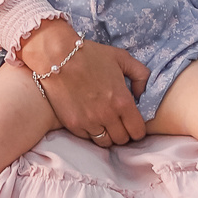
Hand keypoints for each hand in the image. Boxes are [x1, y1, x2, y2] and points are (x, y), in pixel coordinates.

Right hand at [21, 20, 147, 147]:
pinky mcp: (73, 124)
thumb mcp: (121, 57)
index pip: (138, 131)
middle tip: (119, 123)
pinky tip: (89, 120)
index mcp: (122, 101)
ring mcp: (89, 122)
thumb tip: (141, 94)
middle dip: (124, 133)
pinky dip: (90, 132)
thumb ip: (141, 75)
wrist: (57, 56)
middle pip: (122, 140)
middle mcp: (107, 116)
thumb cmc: (90, 55)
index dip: (138, 129)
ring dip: (107, 135)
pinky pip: (87, 138)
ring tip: (104, 123)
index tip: (133, 123)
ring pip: (105, 143)